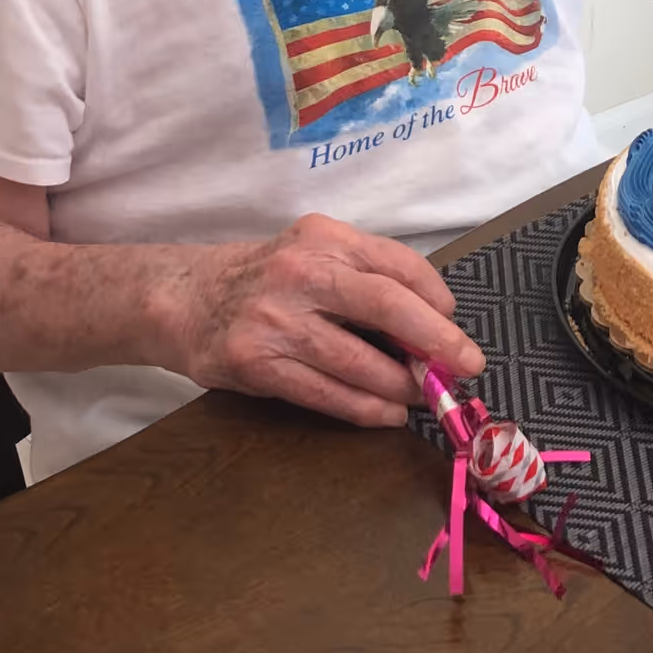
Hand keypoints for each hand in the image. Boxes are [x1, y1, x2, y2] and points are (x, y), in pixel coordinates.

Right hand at [156, 212, 484, 428]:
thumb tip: (432, 323)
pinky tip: (387, 414)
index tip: (454, 323)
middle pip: (386, 306)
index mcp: (324, 239)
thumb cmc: (265, 278)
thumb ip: (365, 277)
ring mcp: (276, 320)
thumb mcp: (314, 254)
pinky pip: (325, 393)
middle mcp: (301, 273)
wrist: (185, 298)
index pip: (396, 264)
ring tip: (424, 397)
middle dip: (436, 340)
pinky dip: (364, 408)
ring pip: (358, 360)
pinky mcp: (257, 364)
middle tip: (467, 364)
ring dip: (401, 386)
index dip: (436, 298)